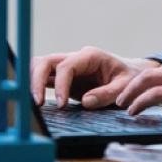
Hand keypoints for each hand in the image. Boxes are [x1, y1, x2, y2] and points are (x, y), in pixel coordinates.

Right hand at [30, 46, 159, 108]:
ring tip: (31, 102)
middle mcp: (76, 58)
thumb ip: (108, 93)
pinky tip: (33, 101)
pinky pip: (44, 77)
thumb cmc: (129, 78)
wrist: (130, 74)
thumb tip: (86, 101)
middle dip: (37, 80)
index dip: (60, 85)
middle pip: (46, 61)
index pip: (66, 66)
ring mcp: (68, 66)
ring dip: (32, 81)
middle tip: (36, 104)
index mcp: (91, 56)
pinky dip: (35, 86)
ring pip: (40, 66)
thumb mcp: (126, 86)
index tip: (61, 104)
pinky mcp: (63, 77)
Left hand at [116, 40, 161, 122]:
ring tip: (122, 103)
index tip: (147, 90)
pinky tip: (133, 110)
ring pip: (148, 79)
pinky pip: (155, 94)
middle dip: (136, 84)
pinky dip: (140, 102)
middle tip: (124, 96)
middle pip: (154, 69)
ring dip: (131, 92)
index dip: (156, 79)